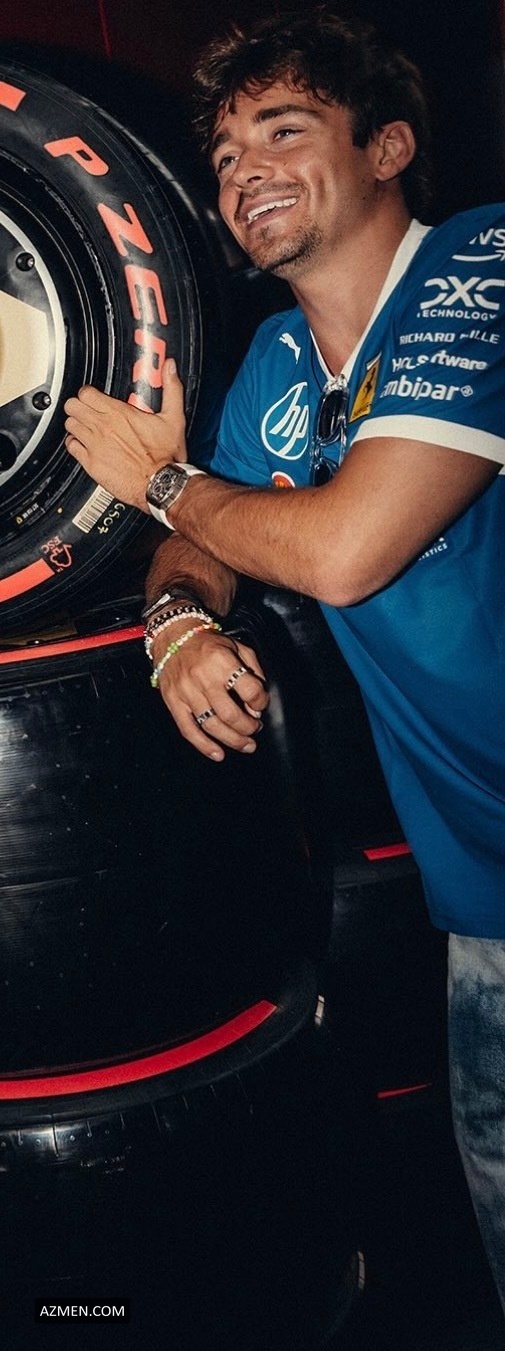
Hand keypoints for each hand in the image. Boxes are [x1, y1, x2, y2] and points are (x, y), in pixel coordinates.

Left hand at [64, 358, 187, 508]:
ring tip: (85, 427)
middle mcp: (102, 426)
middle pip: (72, 405)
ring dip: (76, 424)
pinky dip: (74, 444)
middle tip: (86, 410)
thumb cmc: (165, 456)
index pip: (86, 393)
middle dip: (78, 406)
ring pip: (69, 424)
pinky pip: (70, 446)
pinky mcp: (90, 462)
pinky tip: (84, 444)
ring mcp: (94, 444)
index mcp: (119, 413)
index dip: (89, 393)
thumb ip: (171, 390)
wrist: (159, 484)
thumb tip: (170, 368)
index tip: (94, 397)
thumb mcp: (174, 419)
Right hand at [153, 629, 268, 760]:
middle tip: (255, 730)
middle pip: (230, 714)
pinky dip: (204, 746)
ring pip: (212, 725)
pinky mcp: (173, 702)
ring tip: (246, 745)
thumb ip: (253, 671)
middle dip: (248, 727)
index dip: (260, 702)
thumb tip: (256, 706)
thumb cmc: (209, 643)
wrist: (173, 636)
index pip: (249, 690)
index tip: (260, 705)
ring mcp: (185, 692)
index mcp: (222, 661)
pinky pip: (188, 730)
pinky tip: (218, 754)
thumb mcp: (237, 647)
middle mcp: (203, 678)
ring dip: (233, 740)